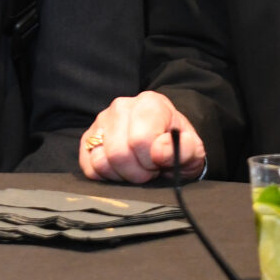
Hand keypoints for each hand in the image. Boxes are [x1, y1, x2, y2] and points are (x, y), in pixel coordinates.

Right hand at [79, 91, 203, 182]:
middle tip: (149, 170)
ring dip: (121, 175)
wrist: (164, 143)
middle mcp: (121, 107)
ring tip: (136, 168)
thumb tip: (159, 151)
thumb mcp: (192, 150)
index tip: (160, 162)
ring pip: (101, 161)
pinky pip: (89, 167)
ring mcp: (101, 121)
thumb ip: (184, 149)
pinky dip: (106, 176)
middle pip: (118, 153)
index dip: (151, 161)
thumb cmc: (177, 145)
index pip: (140, 140)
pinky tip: (121, 170)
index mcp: (149, 103)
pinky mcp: (87, 139)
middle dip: (137, 172)